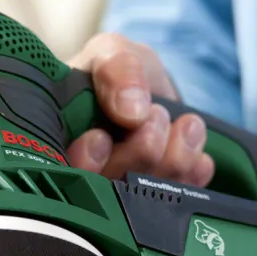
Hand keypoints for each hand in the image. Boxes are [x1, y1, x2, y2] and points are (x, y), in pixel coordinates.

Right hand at [66, 33, 214, 186]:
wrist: (148, 87)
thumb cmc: (117, 74)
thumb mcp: (111, 53)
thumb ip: (116, 70)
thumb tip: (133, 110)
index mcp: (60, 147)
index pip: (64, 177)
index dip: (85, 163)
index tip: (101, 136)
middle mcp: (88, 180)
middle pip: (111, 193)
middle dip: (140, 152)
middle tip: (154, 116)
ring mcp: (125, 196)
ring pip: (148, 200)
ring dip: (174, 159)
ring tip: (186, 125)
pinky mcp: (160, 201)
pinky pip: (179, 200)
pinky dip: (193, 173)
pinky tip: (196, 151)